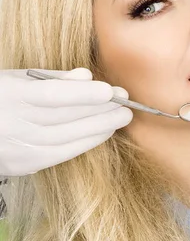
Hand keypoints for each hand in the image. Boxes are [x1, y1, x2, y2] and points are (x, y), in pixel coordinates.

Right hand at [0, 68, 132, 175]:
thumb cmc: (2, 98)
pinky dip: (87, 142)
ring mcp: (18, 146)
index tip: (109, 92)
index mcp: (11, 95)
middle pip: (65, 117)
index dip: (82, 94)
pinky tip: (105, 132)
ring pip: (68, 137)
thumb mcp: (18, 79)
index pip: (51, 95)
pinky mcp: (25, 164)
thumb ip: (54, 78)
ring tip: (122, 116)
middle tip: (126, 102)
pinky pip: (63, 154)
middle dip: (100, 110)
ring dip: (100, 126)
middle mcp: (13, 123)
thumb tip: (86, 76)